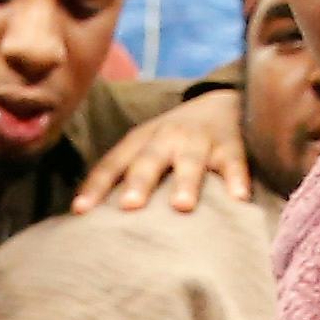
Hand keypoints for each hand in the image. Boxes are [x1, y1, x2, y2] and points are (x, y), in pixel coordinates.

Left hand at [73, 86, 253, 215]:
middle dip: (139, 182)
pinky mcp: (230, 145)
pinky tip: (238, 200)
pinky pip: (234, 163)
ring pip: (191, 161)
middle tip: (129, 206)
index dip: (96, 186)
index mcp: (140, 141)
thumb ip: (121, 175)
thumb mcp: (144, 148)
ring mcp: (199, 140)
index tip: (81, 211)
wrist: (220, 103)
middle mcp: (166, 138)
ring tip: (181, 206)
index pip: (113, 164)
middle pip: (150, 160)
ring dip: (185, 182)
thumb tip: (84, 216)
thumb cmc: (172, 139)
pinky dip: (236, 180)